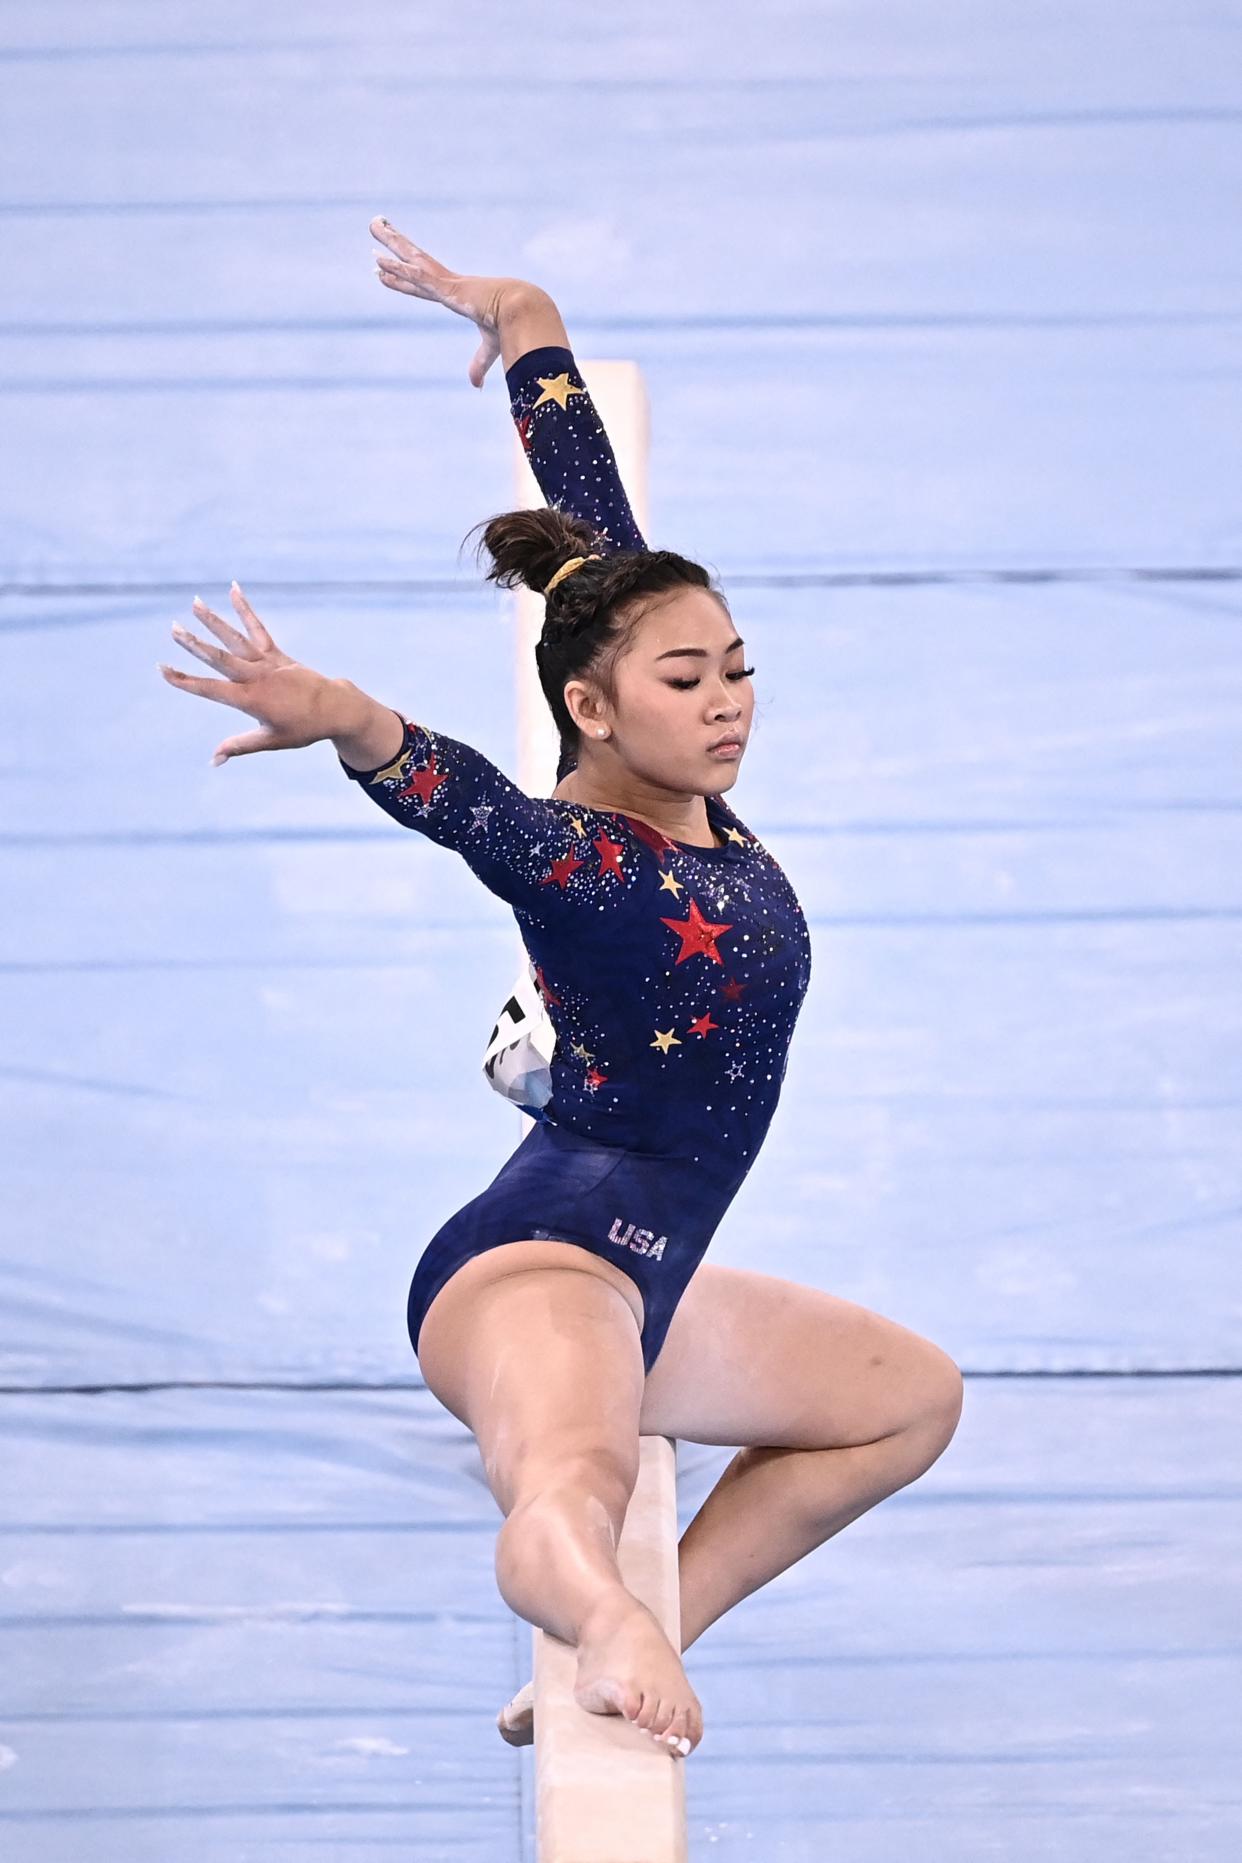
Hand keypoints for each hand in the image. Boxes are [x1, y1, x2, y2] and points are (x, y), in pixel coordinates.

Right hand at [158, 583, 343, 764]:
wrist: (335, 708)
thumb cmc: (303, 729)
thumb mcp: (271, 741)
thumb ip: (239, 746)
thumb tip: (213, 759)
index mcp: (252, 700)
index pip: (211, 690)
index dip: (185, 680)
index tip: (163, 669)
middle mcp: (258, 677)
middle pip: (220, 658)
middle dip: (194, 644)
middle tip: (173, 628)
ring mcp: (268, 662)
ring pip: (235, 638)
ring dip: (213, 620)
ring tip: (194, 602)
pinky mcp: (277, 653)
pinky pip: (257, 628)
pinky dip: (244, 608)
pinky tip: (233, 589)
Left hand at [369, 216, 528, 388]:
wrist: (527, 313)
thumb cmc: (512, 327)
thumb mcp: (490, 348)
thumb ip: (479, 364)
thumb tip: (476, 386)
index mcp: (457, 294)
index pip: (423, 284)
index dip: (402, 277)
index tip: (384, 268)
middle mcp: (449, 284)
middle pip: (413, 263)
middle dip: (394, 245)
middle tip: (376, 226)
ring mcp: (447, 285)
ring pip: (412, 261)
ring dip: (391, 243)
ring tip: (372, 225)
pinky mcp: (449, 290)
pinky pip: (419, 279)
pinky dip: (400, 272)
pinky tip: (381, 263)